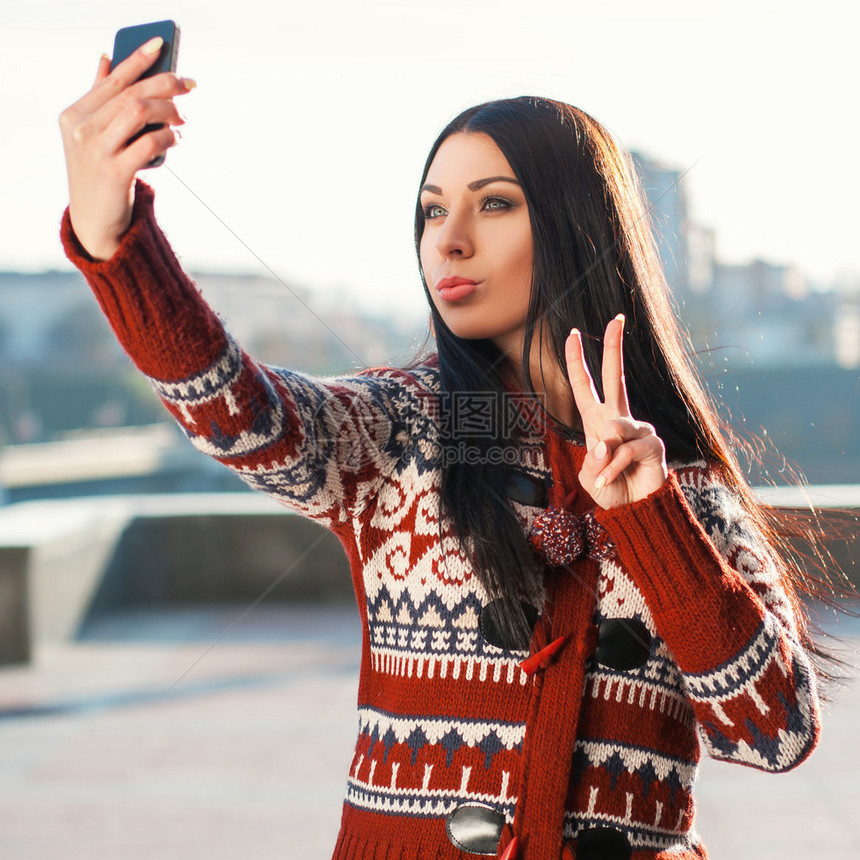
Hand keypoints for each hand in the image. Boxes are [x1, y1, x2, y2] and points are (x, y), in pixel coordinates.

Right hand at [59, 38, 194, 259]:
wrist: (95, 222)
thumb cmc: (99, 174)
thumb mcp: (92, 135)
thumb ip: (98, 98)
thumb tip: (107, 58)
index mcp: (74, 115)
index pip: (111, 79)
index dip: (137, 59)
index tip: (161, 43)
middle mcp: (80, 129)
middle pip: (130, 93)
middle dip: (164, 84)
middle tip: (189, 84)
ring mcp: (95, 151)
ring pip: (140, 112)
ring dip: (169, 110)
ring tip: (183, 117)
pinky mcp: (114, 172)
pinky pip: (149, 143)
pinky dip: (168, 136)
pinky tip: (176, 138)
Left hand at [565, 314, 667, 508]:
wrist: (634, 511)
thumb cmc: (610, 489)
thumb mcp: (589, 475)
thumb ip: (593, 457)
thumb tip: (608, 440)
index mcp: (597, 422)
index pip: (586, 385)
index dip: (576, 361)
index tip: (572, 334)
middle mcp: (618, 419)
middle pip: (614, 376)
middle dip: (613, 347)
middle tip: (615, 319)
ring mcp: (638, 429)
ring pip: (616, 429)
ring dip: (605, 459)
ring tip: (603, 478)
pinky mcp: (652, 443)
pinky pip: (626, 450)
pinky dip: (615, 468)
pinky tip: (612, 479)